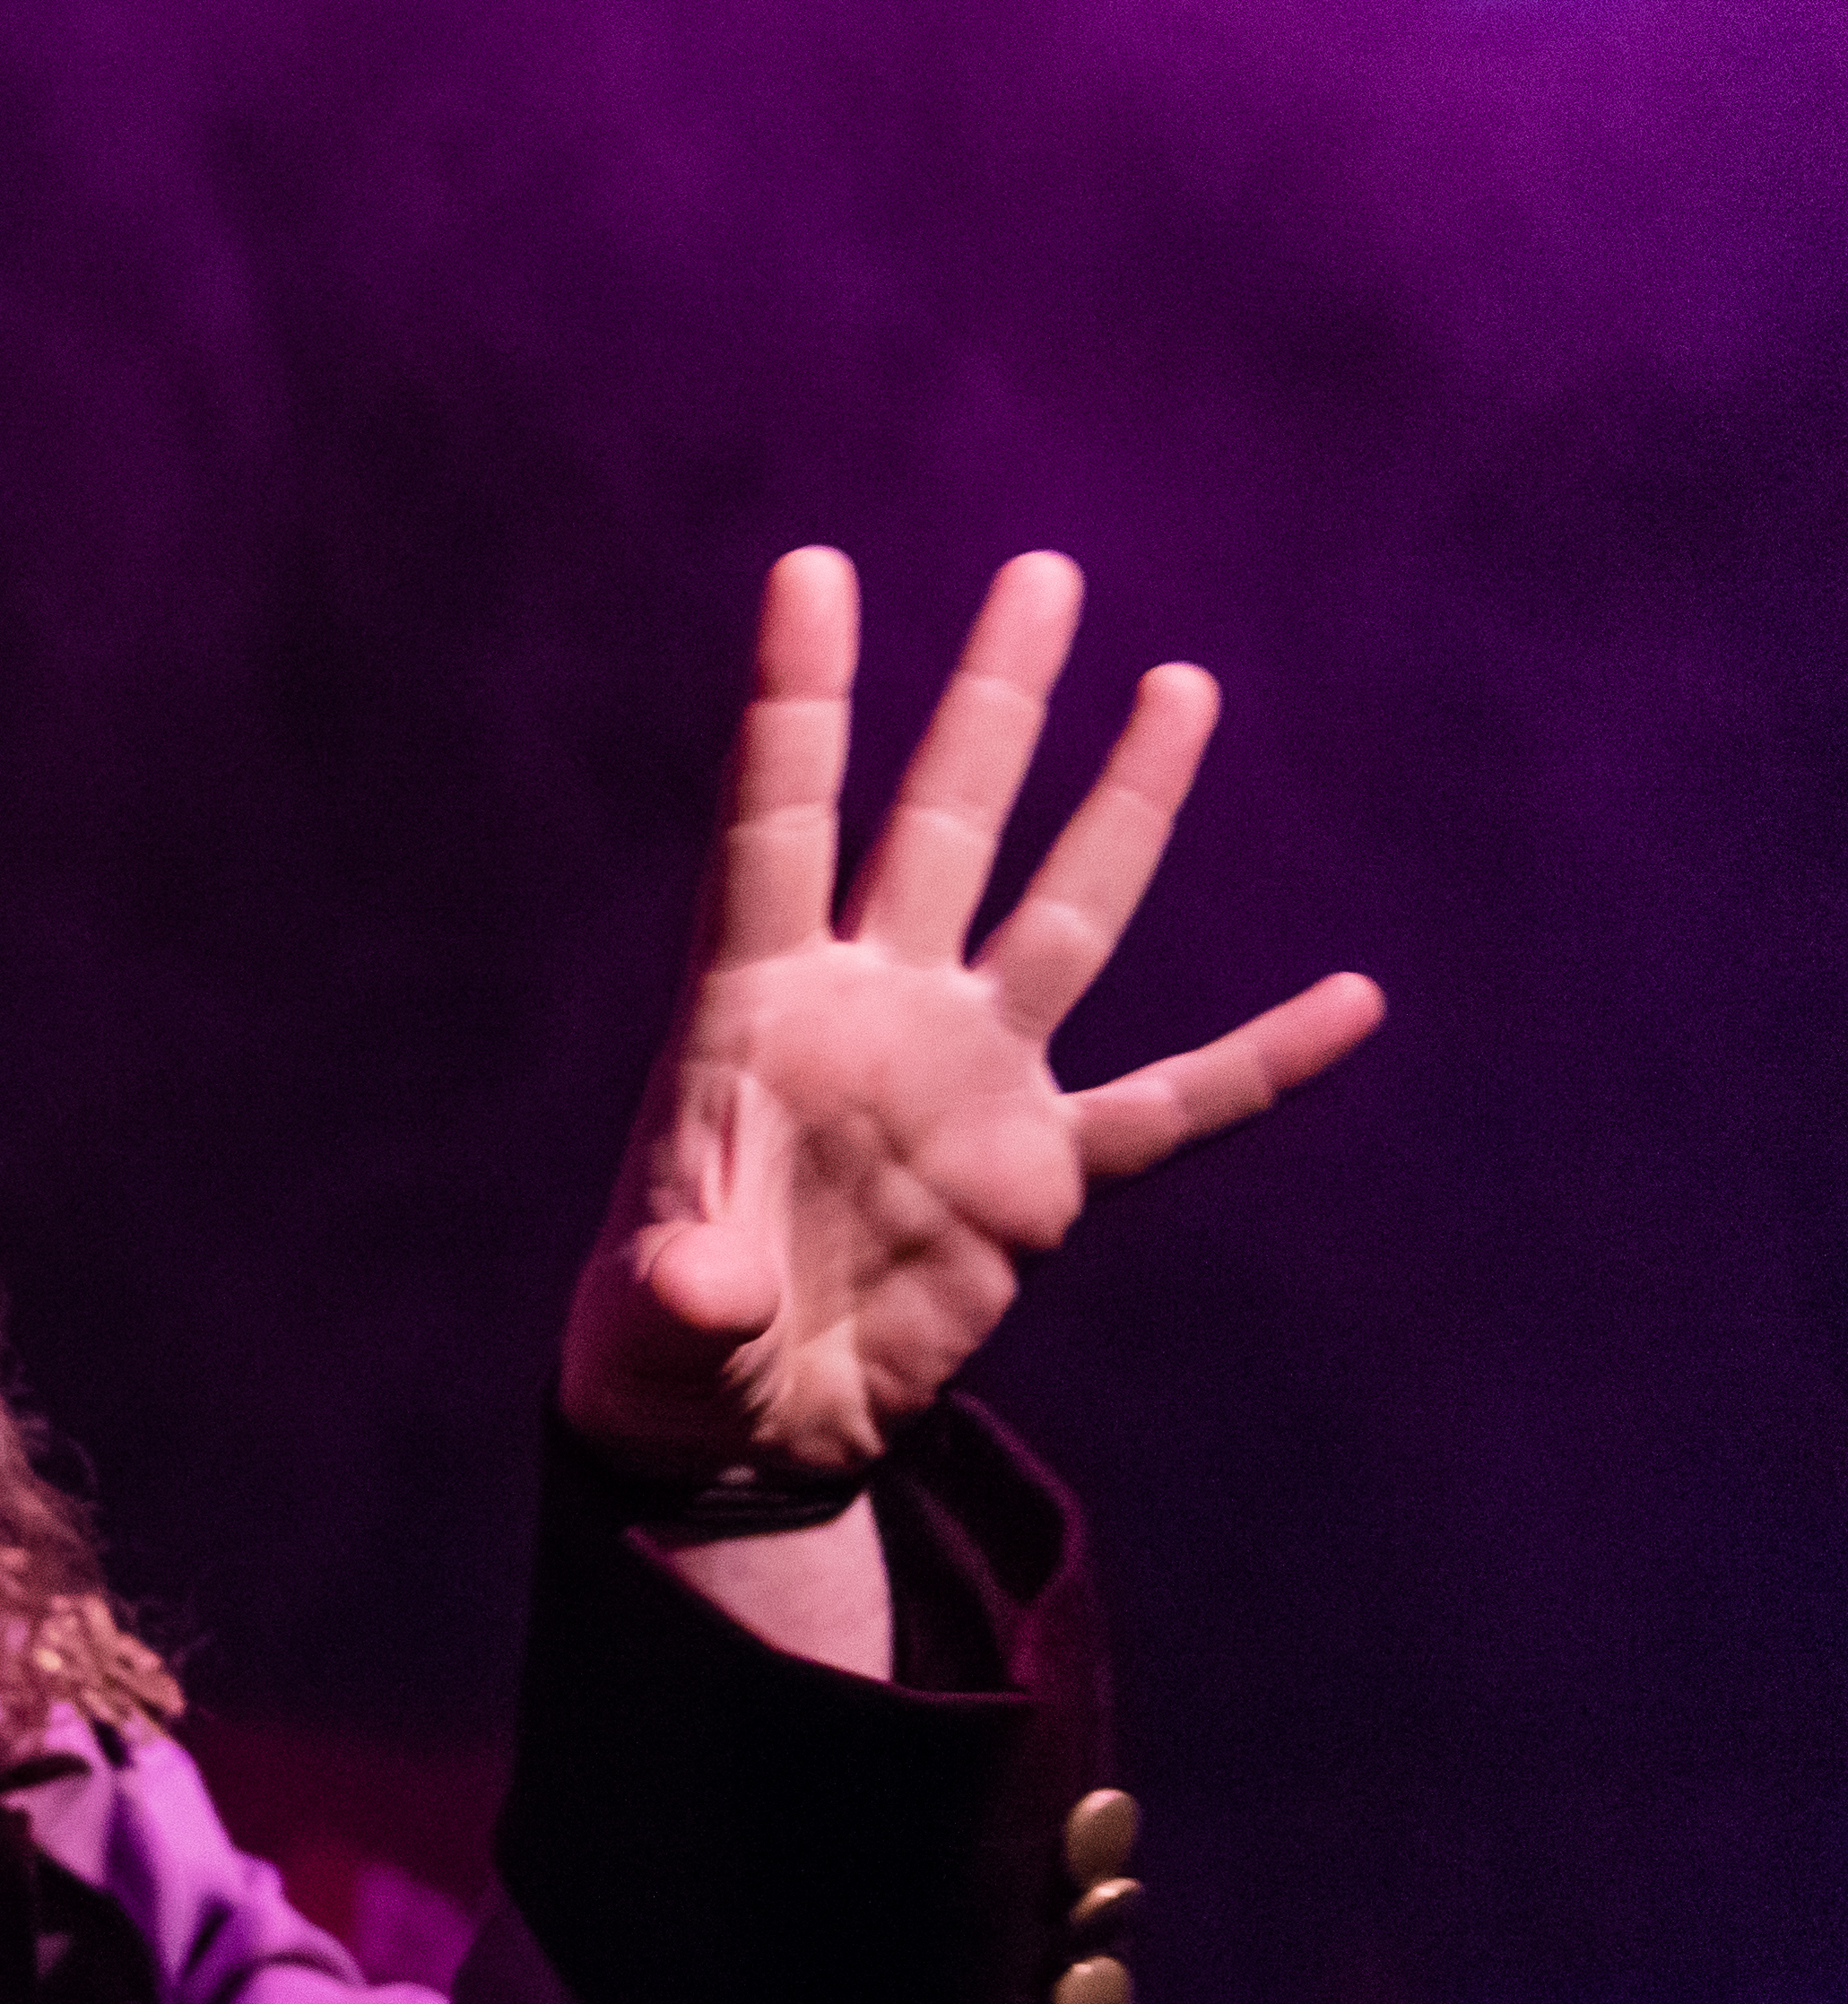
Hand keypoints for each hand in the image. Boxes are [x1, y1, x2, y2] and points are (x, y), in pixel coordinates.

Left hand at [563, 548, 1385, 1484]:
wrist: (738, 1435)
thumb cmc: (658, 1361)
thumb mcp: (650, 1328)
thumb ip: (677, 1293)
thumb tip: (708, 1291)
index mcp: (751, 1015)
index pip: (777, 824)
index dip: (798, 701)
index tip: (813, 568)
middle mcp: (872, 1014)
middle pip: (940, 823)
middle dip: (993, 700)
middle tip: (1040, 571)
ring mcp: (965, 1083)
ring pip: (1062, 915)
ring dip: (1121, 803)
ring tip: (1177, 683)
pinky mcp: (1039, 1177)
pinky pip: (1172, 1106)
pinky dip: (1262, 1060)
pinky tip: (1354, 1001)